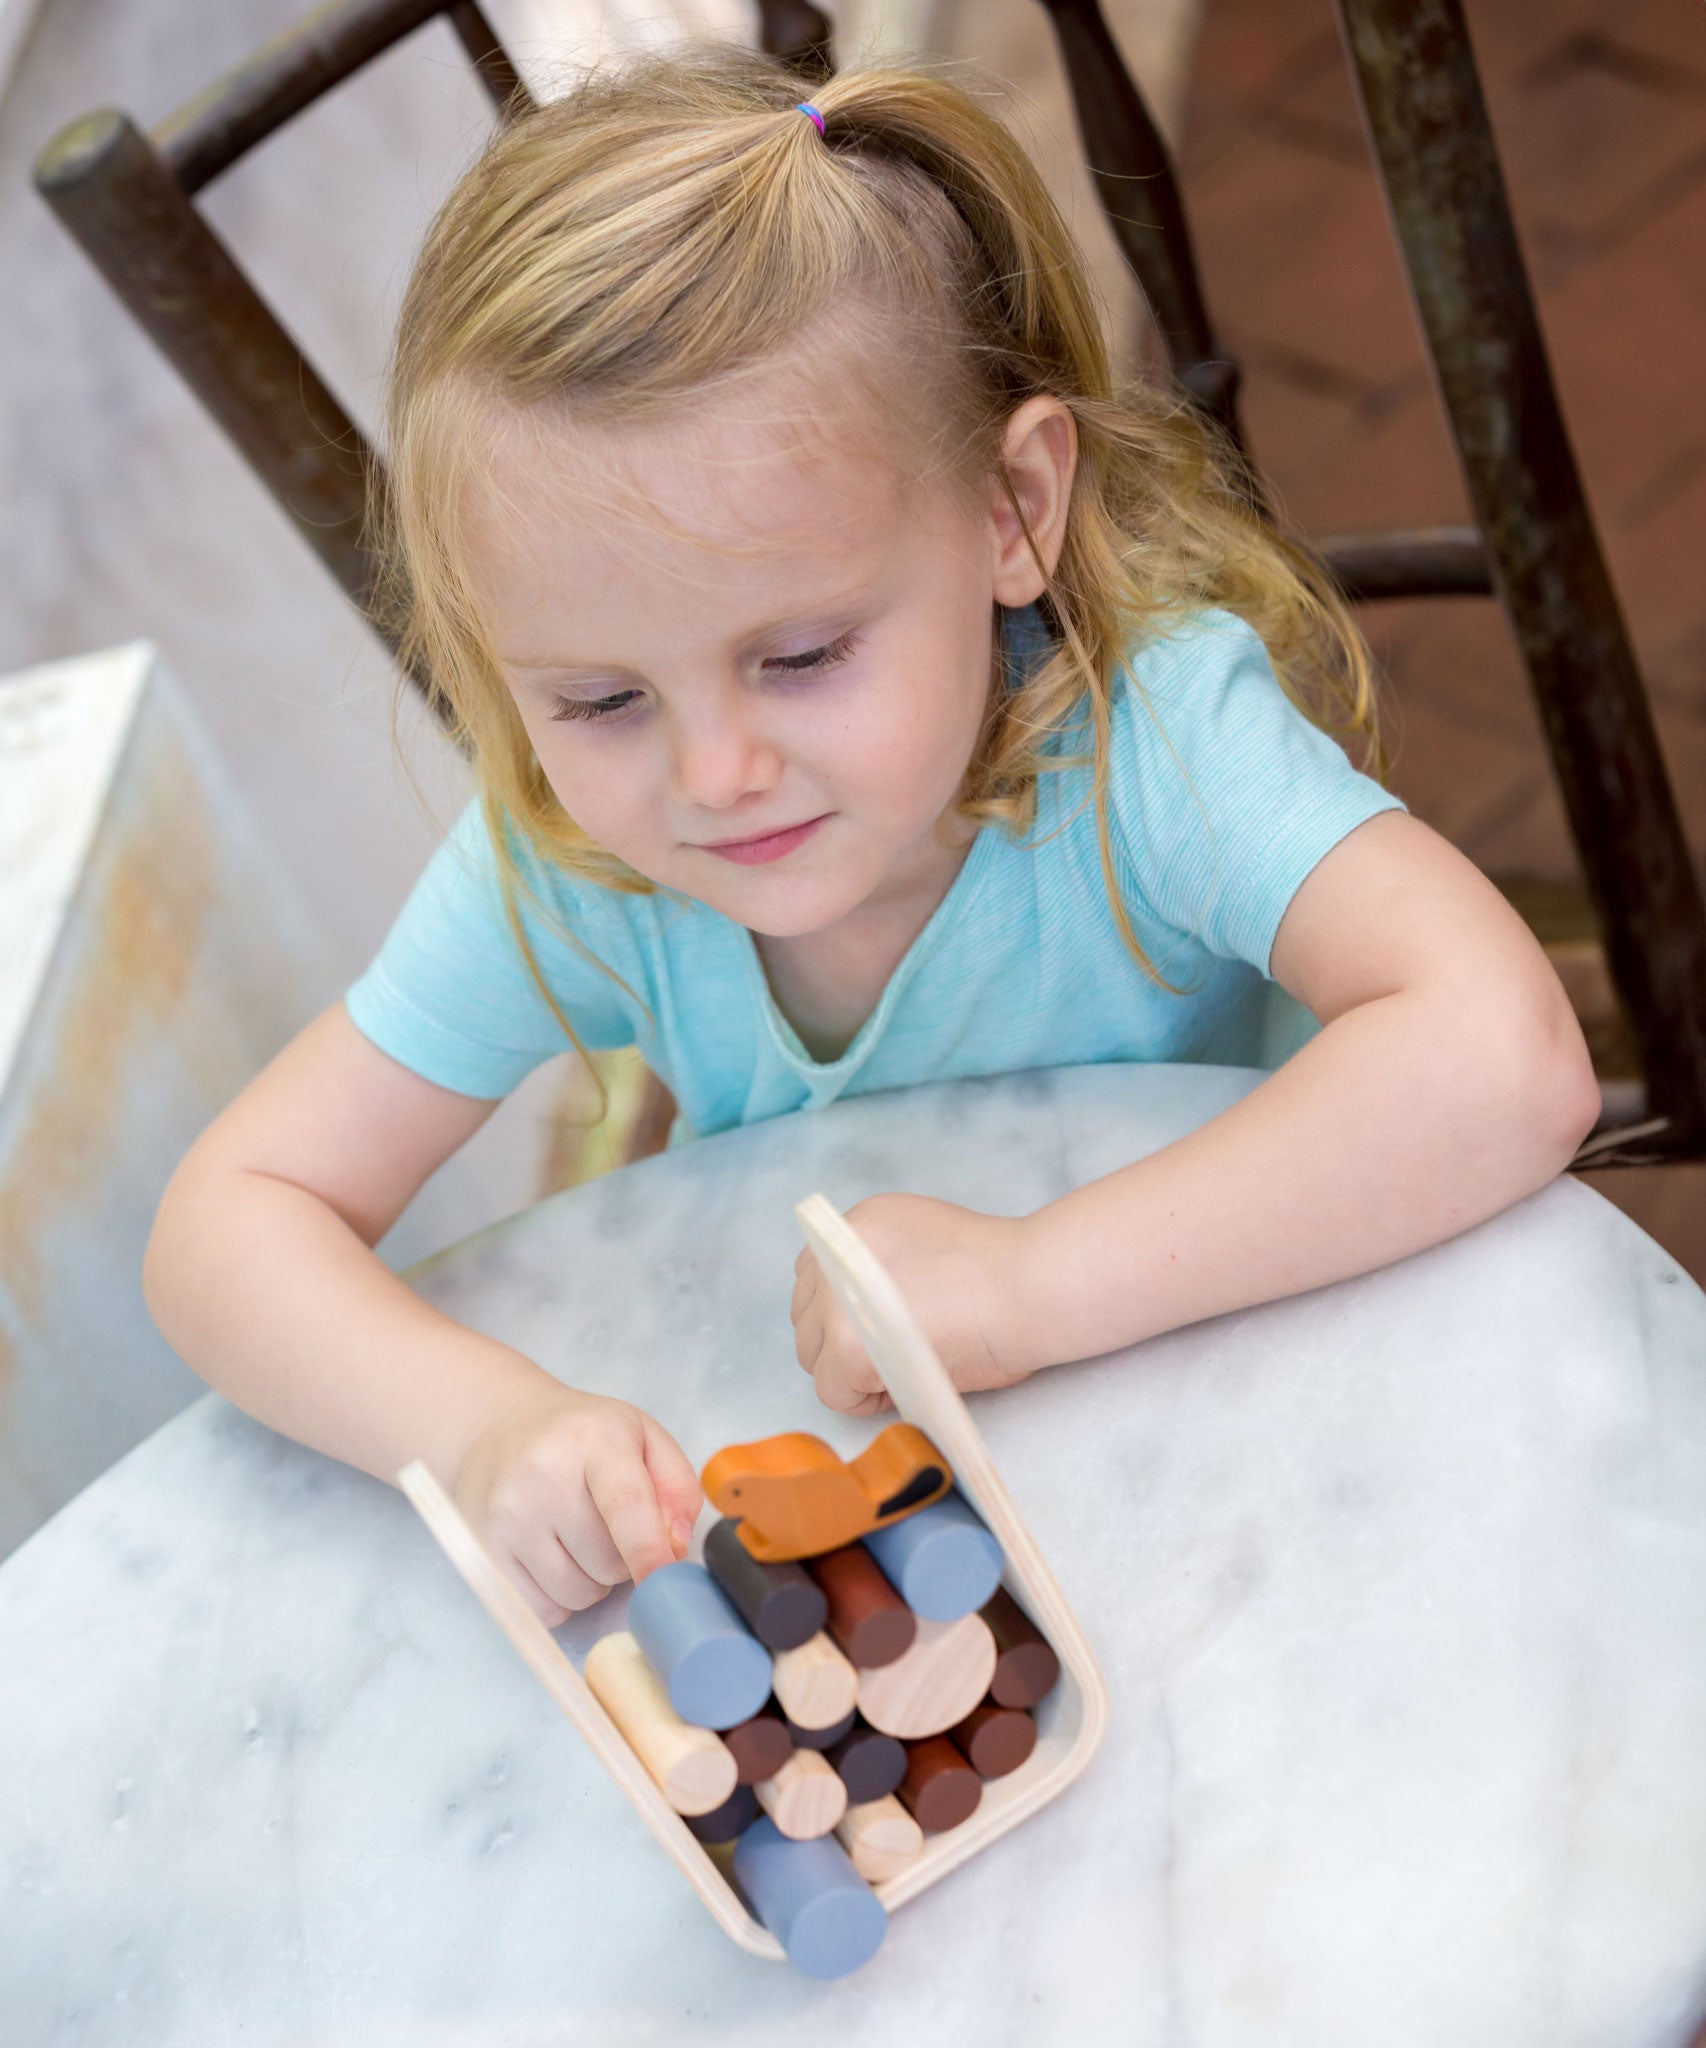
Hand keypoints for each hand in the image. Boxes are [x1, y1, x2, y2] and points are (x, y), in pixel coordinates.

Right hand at [452, 1380, 702, 1625]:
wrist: (499, 1424)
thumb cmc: (582, 1435)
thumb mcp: (643, 1436)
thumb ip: (676, 1486)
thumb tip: (675, 1547)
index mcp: (593, 1441)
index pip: (626, 1505)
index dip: (649, 1550)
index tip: (666, 1580)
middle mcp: (543, 1477)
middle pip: (608, 1564)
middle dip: (623, 1559)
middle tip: (607, 1525)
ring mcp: (508, 1517)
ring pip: (577, 1594)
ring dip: (591, 1581)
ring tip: (576, 1538)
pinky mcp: (485, 1550)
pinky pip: (543, 1610)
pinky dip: (558, 1598)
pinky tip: (550, 1556)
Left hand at [791, 1192, 1036, 1415]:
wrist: (1030, 1286)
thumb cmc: (1002, 1274)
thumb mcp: (926, 1245)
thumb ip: (885, 1266)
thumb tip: (866, 1313)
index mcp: (857, 1223)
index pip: (816, 1274)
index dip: (845, 1310)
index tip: (878, 1327)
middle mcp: (837, 1251)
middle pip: (807, 1315)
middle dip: (843, 1342)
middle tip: (893, 1355)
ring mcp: (835, 1298)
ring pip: (813, 1354)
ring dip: (851, 1370)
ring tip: (902, 1370)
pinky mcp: (846, 1345)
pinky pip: (831, 1389)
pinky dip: (862, 1399)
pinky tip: (902, 1386)